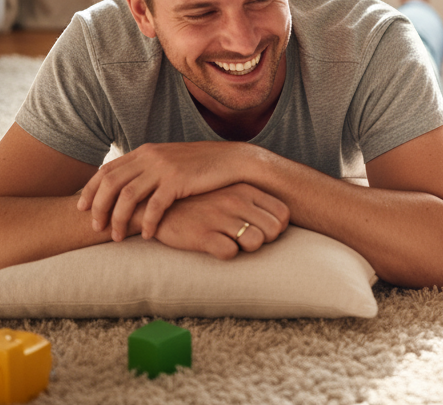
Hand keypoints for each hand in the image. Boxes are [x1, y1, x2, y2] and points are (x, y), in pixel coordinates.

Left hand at [77, 141, 253, 241]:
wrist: (232, 160)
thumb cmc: (201, 166)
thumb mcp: (169, 161)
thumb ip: (148, 169)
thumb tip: (126, 186)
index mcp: (145, 151)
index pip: (107, 170)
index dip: (90, 190)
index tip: (82, 208)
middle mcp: (150, 156)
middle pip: (110, 183)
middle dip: (98, 207)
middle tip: (96, 227)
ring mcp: (163, 168)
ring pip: (127, 196)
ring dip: (119, 219)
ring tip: (117, 237)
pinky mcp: (178, 181)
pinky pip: (154, 206)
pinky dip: (148, 222)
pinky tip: (148, 235)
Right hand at [152, 184, 288, 259]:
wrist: (159, 207)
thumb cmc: (200, 204)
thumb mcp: (229, 194)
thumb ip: (254, 203)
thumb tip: (281, 222)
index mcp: (245, 189)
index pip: (283, 213)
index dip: (278, 227)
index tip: (264, 231)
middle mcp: (235, 200)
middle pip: (274, 230)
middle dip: (265, 240)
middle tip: (246, 240)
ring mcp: (219, 217)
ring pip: (256, 242)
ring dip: (246, 248)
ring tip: (231, 242)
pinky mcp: (203, 234)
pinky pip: (230, 253)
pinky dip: (225, 253)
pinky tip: (214, 246)